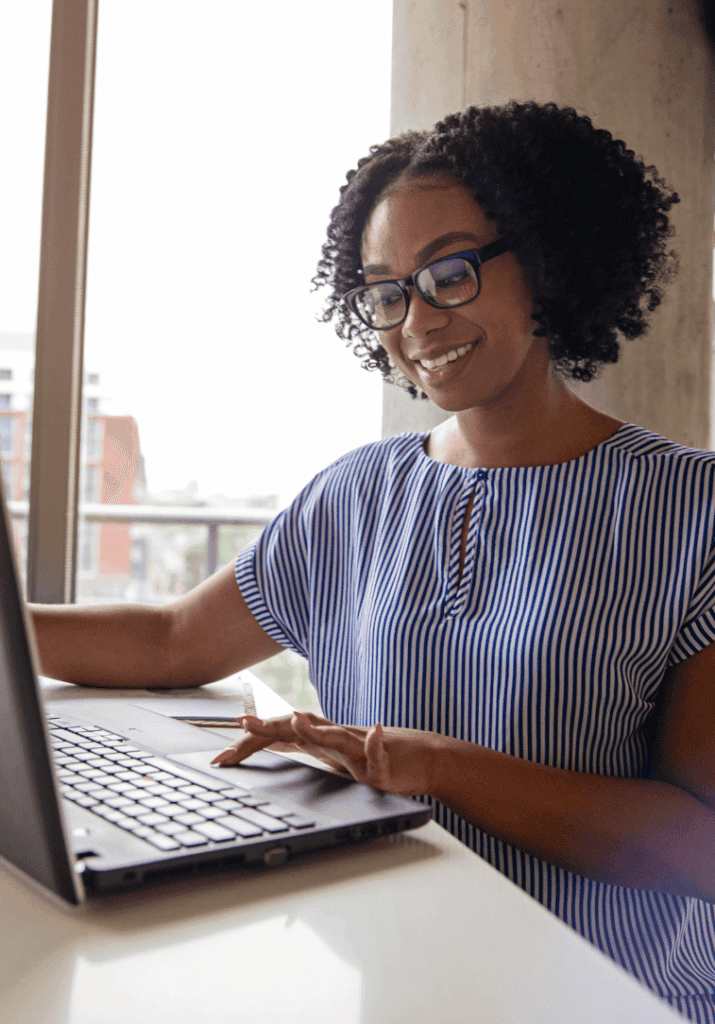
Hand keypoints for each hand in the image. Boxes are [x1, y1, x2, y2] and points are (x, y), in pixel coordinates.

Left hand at [211, 712, 434, 796]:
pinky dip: (377, 743)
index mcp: (319, 740)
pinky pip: (379, 751)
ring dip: (317, 727)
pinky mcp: (383, 758)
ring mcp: (358, 746)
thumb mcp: (331, 761)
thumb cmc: (372, 759)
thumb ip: (304, 752)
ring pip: (335, 734)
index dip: (250, 745)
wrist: (419, 757)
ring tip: (297, 720)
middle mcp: (335, 737)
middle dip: (269, 728)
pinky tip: (377, 732)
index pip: (277, 737)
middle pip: (296, 729)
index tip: (220, 758)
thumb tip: (272, 753)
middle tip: (241, 724)